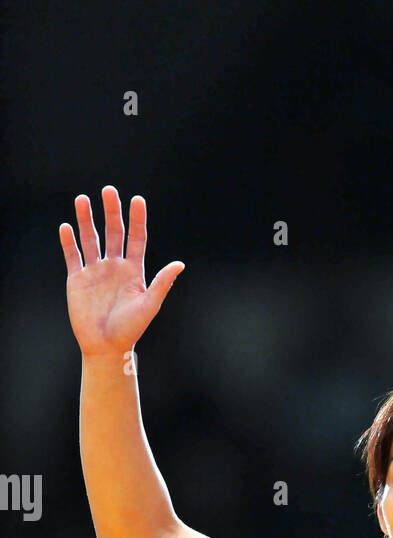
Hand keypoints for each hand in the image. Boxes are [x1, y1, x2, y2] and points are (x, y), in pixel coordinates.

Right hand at [59, 188, 183, 357]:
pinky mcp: (77, 280)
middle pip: (113, 232)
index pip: (136, 238)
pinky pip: (73, 256)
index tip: (138, 199)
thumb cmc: (130, 329)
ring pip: (90, 239)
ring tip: (82, 199)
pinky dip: (69, 241)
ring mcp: (95, 272)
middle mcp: (114, 267)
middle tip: (109, 190)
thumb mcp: (149, 305)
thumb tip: (180, 264)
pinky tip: (67, 226)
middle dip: (111, 211)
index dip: (137, 219)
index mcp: (133, 271)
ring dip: (86, 219)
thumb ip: (162, 283)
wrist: (105, 347)